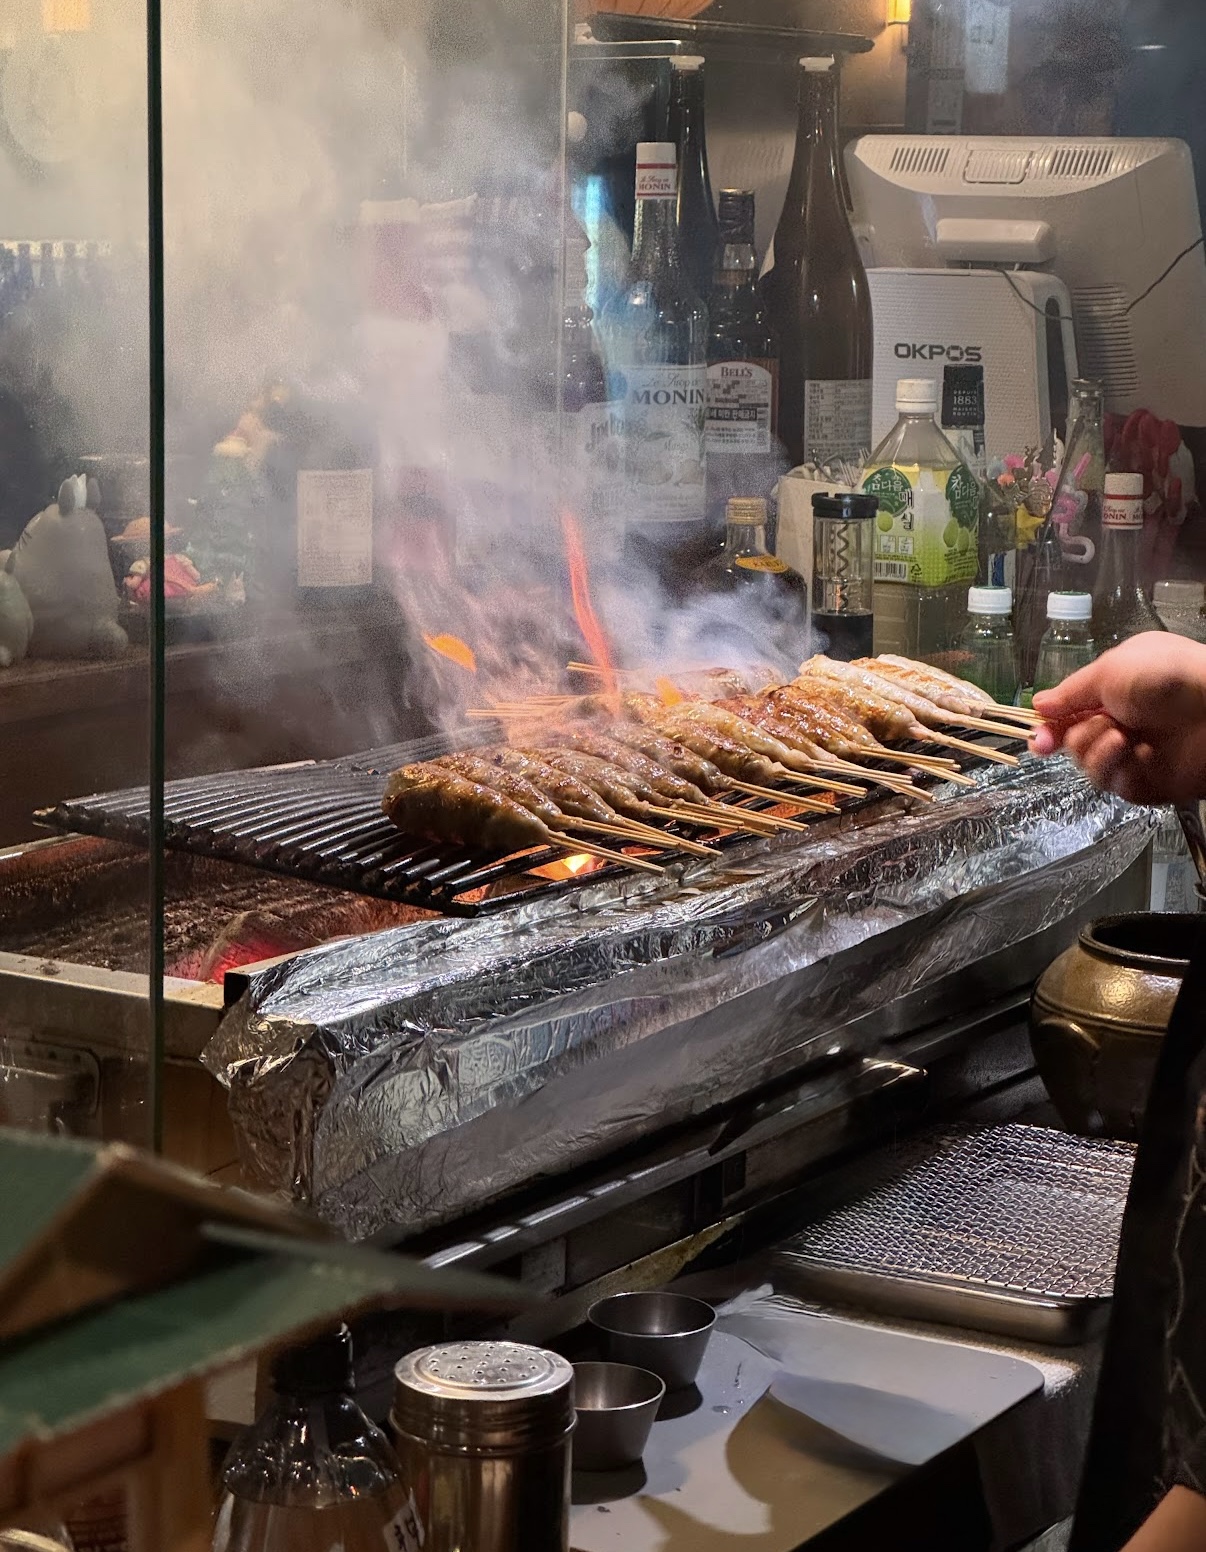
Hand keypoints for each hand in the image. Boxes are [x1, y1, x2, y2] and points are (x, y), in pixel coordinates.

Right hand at [1030, 632, 1205, 805]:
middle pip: (1070, 741)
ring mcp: (1131, 752)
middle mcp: (1121, 720)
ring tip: (1120, 734)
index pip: (1069, 712)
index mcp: (1115, 689)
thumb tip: (1040, 704)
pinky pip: (1107, 780)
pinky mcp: (1141, 781)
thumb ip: (1070, 692)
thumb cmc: (1169, 677)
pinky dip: (1113, 764)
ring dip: (1093, 748)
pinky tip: (1134, 750)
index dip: (1048, 725)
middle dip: (1067, 737)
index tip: (1036, 735)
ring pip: (1084, 762)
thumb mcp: (1110, 669)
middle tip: (1072, 732)